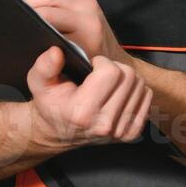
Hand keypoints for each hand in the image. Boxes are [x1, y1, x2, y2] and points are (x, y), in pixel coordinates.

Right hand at [21, 0, 131, 65]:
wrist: (115, 66)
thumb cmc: (89, 72)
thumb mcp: (64, 71)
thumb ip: (45, 60)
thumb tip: (22, 37)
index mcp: (85, 27)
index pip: (47, 12)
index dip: (25, 13)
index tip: (11, 20)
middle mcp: (89, 11)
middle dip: (25, 1)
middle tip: (10, 13)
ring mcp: (88, 3)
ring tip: (18, 12)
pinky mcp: (86, 1)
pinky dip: (42, 1)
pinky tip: (32, 12)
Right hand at [24, 47, 151, 149]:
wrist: (59, 131)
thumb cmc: (52, 103)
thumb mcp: (39, 82)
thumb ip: (45, 66)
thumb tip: (56, 52)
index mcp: (82, 113)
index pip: (111, 72)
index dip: (101, 62)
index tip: (92, 66)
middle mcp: (103, 125)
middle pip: (129, 77)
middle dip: (115, 68)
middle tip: (100, 74)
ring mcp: (120, 132)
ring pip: (140, 85)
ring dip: (126, 79)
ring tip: (107, 84)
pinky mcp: (132, 134)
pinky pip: (146, 98)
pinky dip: (135, 90)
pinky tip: (118, 93)